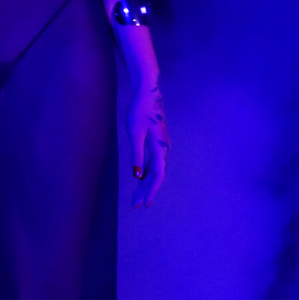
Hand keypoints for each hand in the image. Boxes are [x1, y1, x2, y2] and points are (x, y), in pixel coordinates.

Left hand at [126, 78, 168, 207]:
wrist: (149, 94)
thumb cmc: (140, 111)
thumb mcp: (135, 133)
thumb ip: (137, 154)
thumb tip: (137, 176)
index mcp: (160, 148)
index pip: (157, 176)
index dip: (151, 191)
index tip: (144, 204)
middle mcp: (163, 149)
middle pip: (156, 176)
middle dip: (147, 191)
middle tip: (136, 205)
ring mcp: (161, 146)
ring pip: (155, 170)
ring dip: (146, 184)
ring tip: (136, 196)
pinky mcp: (156, 142)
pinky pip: (153, 163)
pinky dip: (147, 173)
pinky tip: (140, 178)